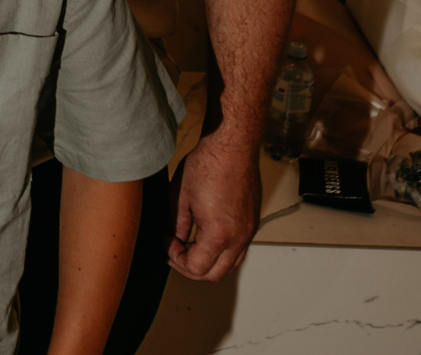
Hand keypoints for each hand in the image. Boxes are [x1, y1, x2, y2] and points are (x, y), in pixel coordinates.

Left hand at [168, 129, 259, 280]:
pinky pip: (239, 249)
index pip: (197, 268)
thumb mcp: (180, 196)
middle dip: (191, 268)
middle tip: (175, 252)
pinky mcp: (253, 222)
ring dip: (209, 262)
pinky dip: (222, 251)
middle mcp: (239, 237)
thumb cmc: (208, 164)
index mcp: (219, 234)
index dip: (176, 259)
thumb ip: (176, 224)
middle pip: (216, 274)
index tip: (167, 242)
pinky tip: (206, 235)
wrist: (232, 146)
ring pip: (230, 264)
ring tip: (189, 245)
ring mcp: (249, 231)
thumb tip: (174, 240)